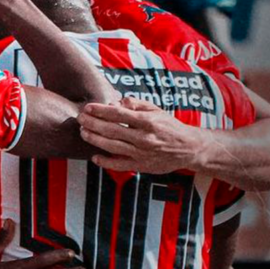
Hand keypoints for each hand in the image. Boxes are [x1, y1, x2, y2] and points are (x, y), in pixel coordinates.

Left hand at [77, 98, 205, 173]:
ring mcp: (142, 154)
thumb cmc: (170, 126)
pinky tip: (94, 157)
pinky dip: (106, 162)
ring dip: (95, 139)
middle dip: (92, 123)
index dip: (101, 111)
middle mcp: (144, 138)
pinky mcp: (142, 166)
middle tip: (80, 118)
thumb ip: (136, 104)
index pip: (118, 114)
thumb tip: (117, 102)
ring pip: (112, 147)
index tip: (88, 107)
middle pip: (112, 130)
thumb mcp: (156, 110)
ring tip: (82, 132)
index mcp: (148, 122)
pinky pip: (120, 165)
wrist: (190, 148)